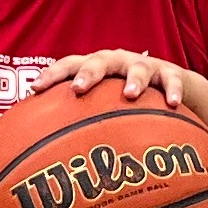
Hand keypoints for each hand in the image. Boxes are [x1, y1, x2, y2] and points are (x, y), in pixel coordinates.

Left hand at [41, 49, 190, 111]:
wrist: (171, 83)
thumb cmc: (126, 96)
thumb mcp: (104, 101)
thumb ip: (80, 116)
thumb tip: (46, 146)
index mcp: (97, 66)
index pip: (70, 64)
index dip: (52, 75)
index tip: (35, 89)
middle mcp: (118, 61)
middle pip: (100, 61)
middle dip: (88, 73)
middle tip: (78, 89)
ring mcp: (144, 65)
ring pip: (138, 68)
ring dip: (134, 80)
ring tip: (130, 95)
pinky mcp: (169, 73)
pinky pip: (172, 81)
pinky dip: (172, 91)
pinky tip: (172, 104)